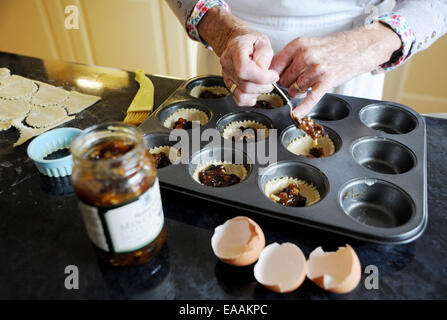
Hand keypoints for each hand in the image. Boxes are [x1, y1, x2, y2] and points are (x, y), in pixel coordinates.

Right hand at [198, 7, 278, 105]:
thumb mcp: (263, 41)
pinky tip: (256, 91)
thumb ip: (265, 55)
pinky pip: (238, 99)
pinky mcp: (229, 84)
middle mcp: (228, 63)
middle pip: (245, 85)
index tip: (273, 75)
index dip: (262, 77)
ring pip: (242, 94)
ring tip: (263, 84)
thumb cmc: (252, 41)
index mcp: (236, 49)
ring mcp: (226, 75)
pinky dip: (250, 99)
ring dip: (258, 92)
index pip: (245, 70)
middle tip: (271, 79)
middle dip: (264, 86)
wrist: (239, 42)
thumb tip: (263, 70)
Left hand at [270, 22, 401, 117]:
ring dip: (299, 92)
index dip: (274, 75)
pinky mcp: (327, 81)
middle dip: (289, 84)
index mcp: (298, 44)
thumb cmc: (333, 47)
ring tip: (309, 83)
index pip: (275, 65)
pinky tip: (297, 114)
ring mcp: (317, 69)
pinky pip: (310, 98)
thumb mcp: (309, 44)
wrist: (360, 46)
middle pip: (284, 80)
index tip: (273, 80)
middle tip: (299, 80)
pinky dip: (302, 108)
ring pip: (295, 90)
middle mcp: (306, 55)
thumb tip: (271, 73)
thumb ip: (290, 57)